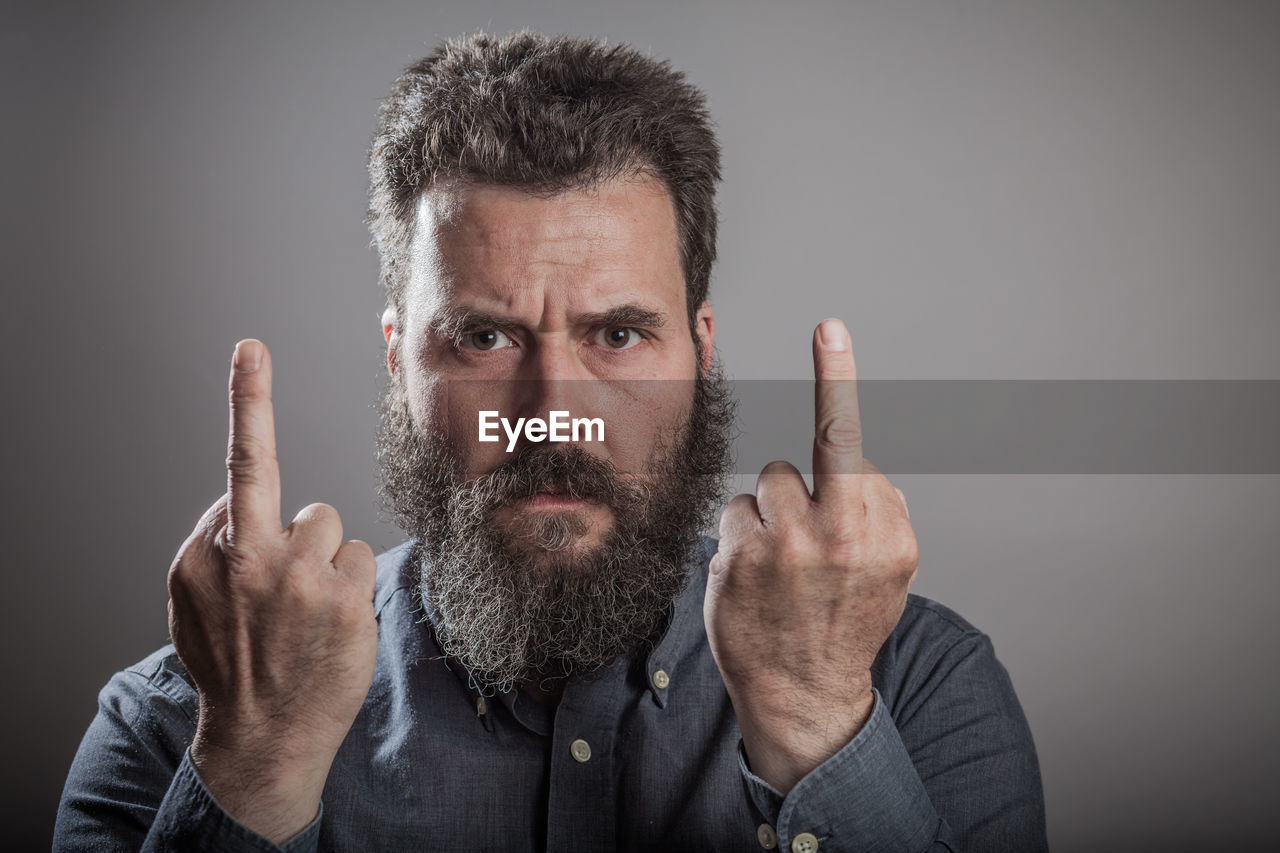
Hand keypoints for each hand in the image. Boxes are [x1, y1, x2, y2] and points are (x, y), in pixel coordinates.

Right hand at [166, 339, 377, 842]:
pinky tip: (329, 622)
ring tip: (306, 606)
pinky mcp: (343, 598)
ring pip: (327, 523)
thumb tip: (238, 505)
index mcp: (203, 558)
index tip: (250, 351)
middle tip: (248, 350)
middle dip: (252, 401)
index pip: (234, 472)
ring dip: (322, 556)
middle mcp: (247, 557)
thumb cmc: (235, 666)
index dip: (247, 404)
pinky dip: (347, 585)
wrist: (261, 738)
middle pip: (273, 477)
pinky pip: (356, 559)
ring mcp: (298, 576)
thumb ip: (216, 551)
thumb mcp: (197, 610)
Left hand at [703, 318, 917, 794]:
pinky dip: (741, 538)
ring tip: (780, 565)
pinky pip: (736, 513)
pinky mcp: (739, 558)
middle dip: (809, 457)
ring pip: (767, 483)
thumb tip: (854, 468)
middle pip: (804, 461)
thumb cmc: (846, 620)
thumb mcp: (890, 571)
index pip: (854, 444)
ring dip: (770, 514)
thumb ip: (880, 511)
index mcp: (884, 532)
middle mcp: (837, 534)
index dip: (838, 378)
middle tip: (818, 440)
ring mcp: (783, 545)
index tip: (828, 329)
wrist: (806, 694)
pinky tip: (755, 578)